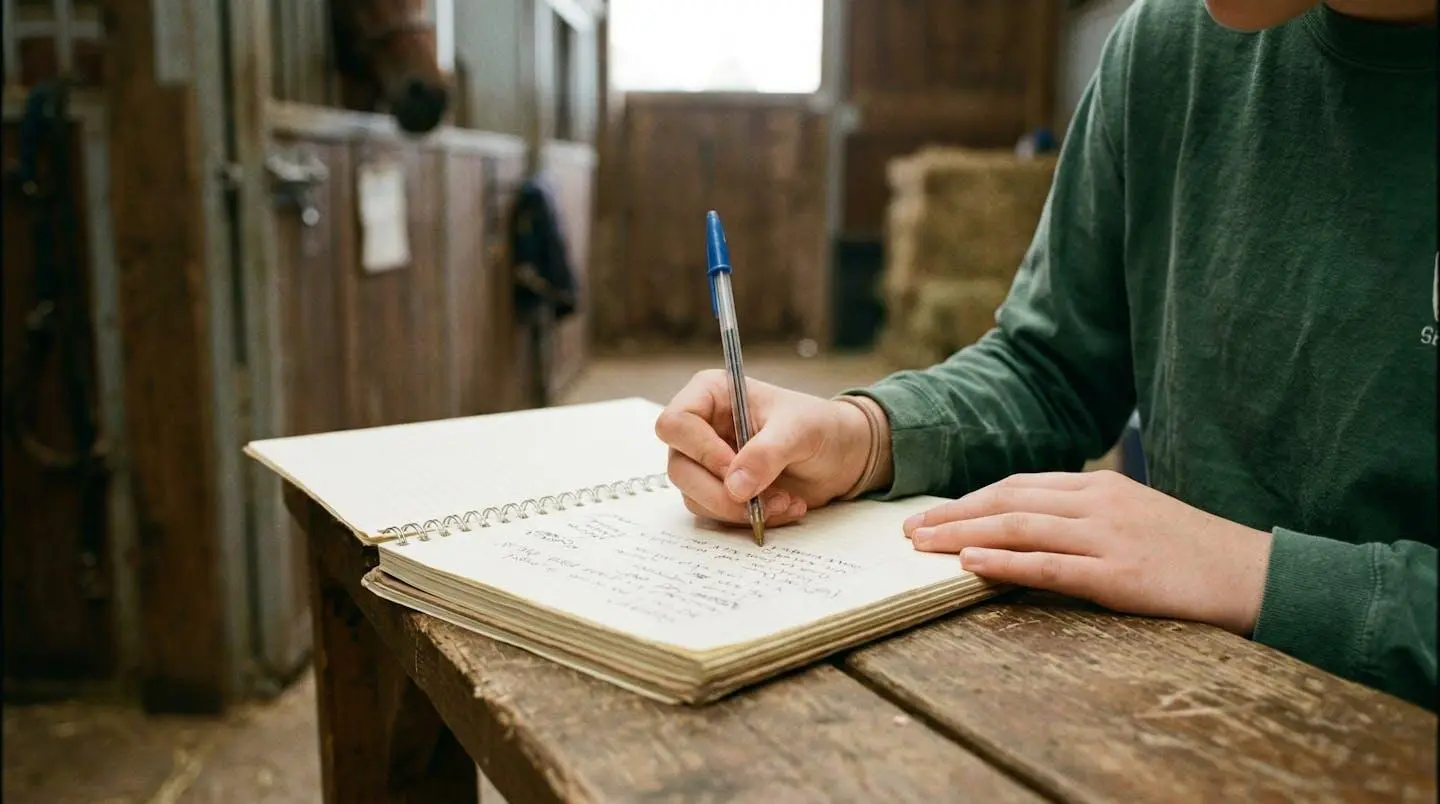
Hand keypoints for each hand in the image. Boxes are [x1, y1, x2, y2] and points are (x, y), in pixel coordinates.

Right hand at [654, 370, 881, 526]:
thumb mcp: (799, 430)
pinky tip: (783, 507)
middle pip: (679, 468)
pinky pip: (716, 514)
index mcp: (711, 395)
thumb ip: (766, 453)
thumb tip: (735, 487)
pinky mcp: (719, 490)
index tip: (734, 466)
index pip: (675, 423)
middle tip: (759, 498)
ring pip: (694, 497)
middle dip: (720, 492)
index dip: (701, 451)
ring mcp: (706, 462)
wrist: (841, 455)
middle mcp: (701, 428)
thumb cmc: (819, 426)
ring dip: (739, 509)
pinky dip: (748, 518)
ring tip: (784, 501)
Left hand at [903, 470, 1273, 635]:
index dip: (971, 498)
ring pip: (1018, 527)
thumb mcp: (1134, 516)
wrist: (1251, 574)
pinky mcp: (1116, 575)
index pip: (1020, 484)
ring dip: (962, 534)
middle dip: (953, 512)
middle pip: (1008, 499)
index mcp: (1099, 485)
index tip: (934, 512)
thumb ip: (1085, 516)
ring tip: (922, 545)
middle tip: (909, 529)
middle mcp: (1097, 502)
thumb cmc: (1190, 551)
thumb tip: (1032, 527)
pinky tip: (970, 562)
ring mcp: (1106, 536)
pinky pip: (1048, 565)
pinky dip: (1004, 561)